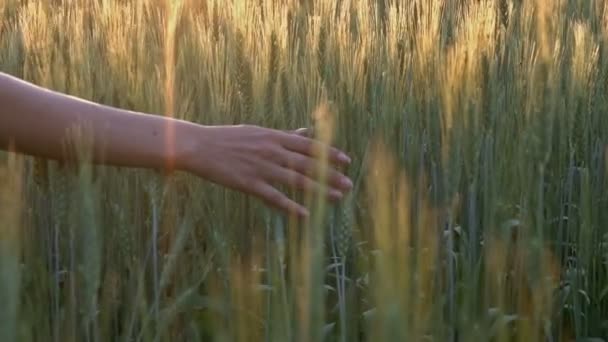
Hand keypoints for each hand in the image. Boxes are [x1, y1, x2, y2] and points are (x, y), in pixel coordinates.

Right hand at [178, 124, 352, 217]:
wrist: (199, 146)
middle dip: (331, 175)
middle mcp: (272, 151)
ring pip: (297, 180)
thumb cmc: (228, 138)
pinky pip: (275, 197)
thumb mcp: (258, 132)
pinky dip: (292, 206)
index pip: (309, 146)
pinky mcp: (249, 184)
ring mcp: (261, 168)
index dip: (329, 153)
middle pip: (308, 164)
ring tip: (338, 197)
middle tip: (350, 184)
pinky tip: (307, 214)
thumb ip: (283, 135)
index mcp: (274, 137)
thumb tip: (305, 132)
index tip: (347, 161)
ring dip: (320, 190)